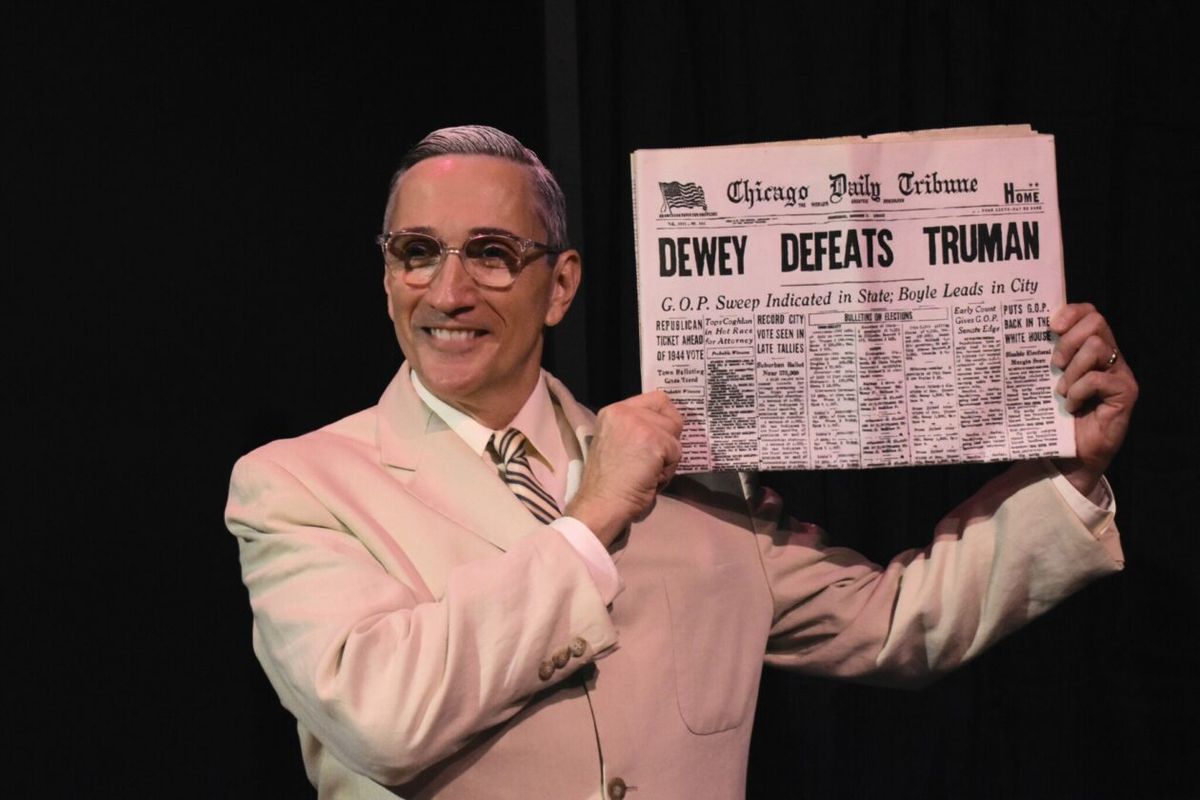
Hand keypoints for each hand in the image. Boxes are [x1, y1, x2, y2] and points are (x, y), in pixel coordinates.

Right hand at [565, 391, 682, 546]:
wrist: (601, 504)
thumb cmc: (607, 485)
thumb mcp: (616, 444)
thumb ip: (635, 432)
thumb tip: (665, 432)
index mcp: (613, 412)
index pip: (656, 400)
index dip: (664, 421)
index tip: (661, 441)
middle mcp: (624, 411)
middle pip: (670, 416)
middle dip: (668, 442)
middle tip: (651, 464)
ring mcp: (639, 423)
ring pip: (674, 436)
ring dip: (668, 460)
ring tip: (648, 475)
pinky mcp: (652, 438)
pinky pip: (676, 452)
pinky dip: (668, 471)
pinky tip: (650, 480)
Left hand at [1049, 303, 1137, 495]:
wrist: (1068, 455)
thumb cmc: (1055, 417)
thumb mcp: (1046, 382)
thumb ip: (1043, 358)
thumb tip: (1018, 332)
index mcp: (1090, 348)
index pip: (1090, 313)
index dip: (1072, 312)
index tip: (1050, 326)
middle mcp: (1109, 356)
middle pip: (1096, 322)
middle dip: (1068, 340)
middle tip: (1054, 364)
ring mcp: (1119, 373)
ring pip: (1097, 347)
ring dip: (1072, 370)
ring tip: (1061, 391)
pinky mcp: (1125, 392)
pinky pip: (1098, 378)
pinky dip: (1078, 391)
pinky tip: (1071, 406)